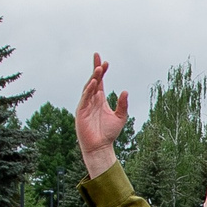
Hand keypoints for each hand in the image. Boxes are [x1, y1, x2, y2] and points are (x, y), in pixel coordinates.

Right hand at [74, 55, 130, 176]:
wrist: (101, 147)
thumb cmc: (109, 133)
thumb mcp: (120, 117)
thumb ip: (123, 104)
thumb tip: (125, 91)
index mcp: (100, 100)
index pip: (100, 82)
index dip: (101, 71)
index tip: (105, 61)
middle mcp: (91, 100)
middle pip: (93, 81)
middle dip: (96, 71)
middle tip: (100, 60)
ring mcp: (85, 105)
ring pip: (88, 88)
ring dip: (93, 78)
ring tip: (99, 69)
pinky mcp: (81, 112)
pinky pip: (84, 98)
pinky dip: (88, 90)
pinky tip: (93, 83)